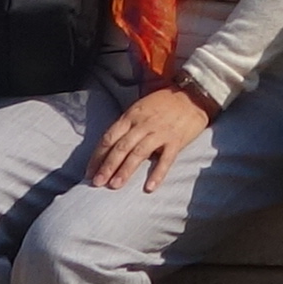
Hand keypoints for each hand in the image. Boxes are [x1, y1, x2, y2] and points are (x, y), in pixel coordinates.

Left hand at [93, 81, 215, 193]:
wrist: (193, 95)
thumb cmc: (164, 103)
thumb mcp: (140, 108)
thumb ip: (127, 125)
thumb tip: (111, 147)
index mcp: (131, 116)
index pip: (109, 137)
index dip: (97, 156)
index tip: (89, 172)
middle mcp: (143, 124)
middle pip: (121, 147)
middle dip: (107, 166)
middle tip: (96, 183)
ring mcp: (160, 132)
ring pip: (138, 153)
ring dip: (125, 170)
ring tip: (115, 186)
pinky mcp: (176, 140)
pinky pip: (165, 159)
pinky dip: (157, 174)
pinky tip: (149, 188)